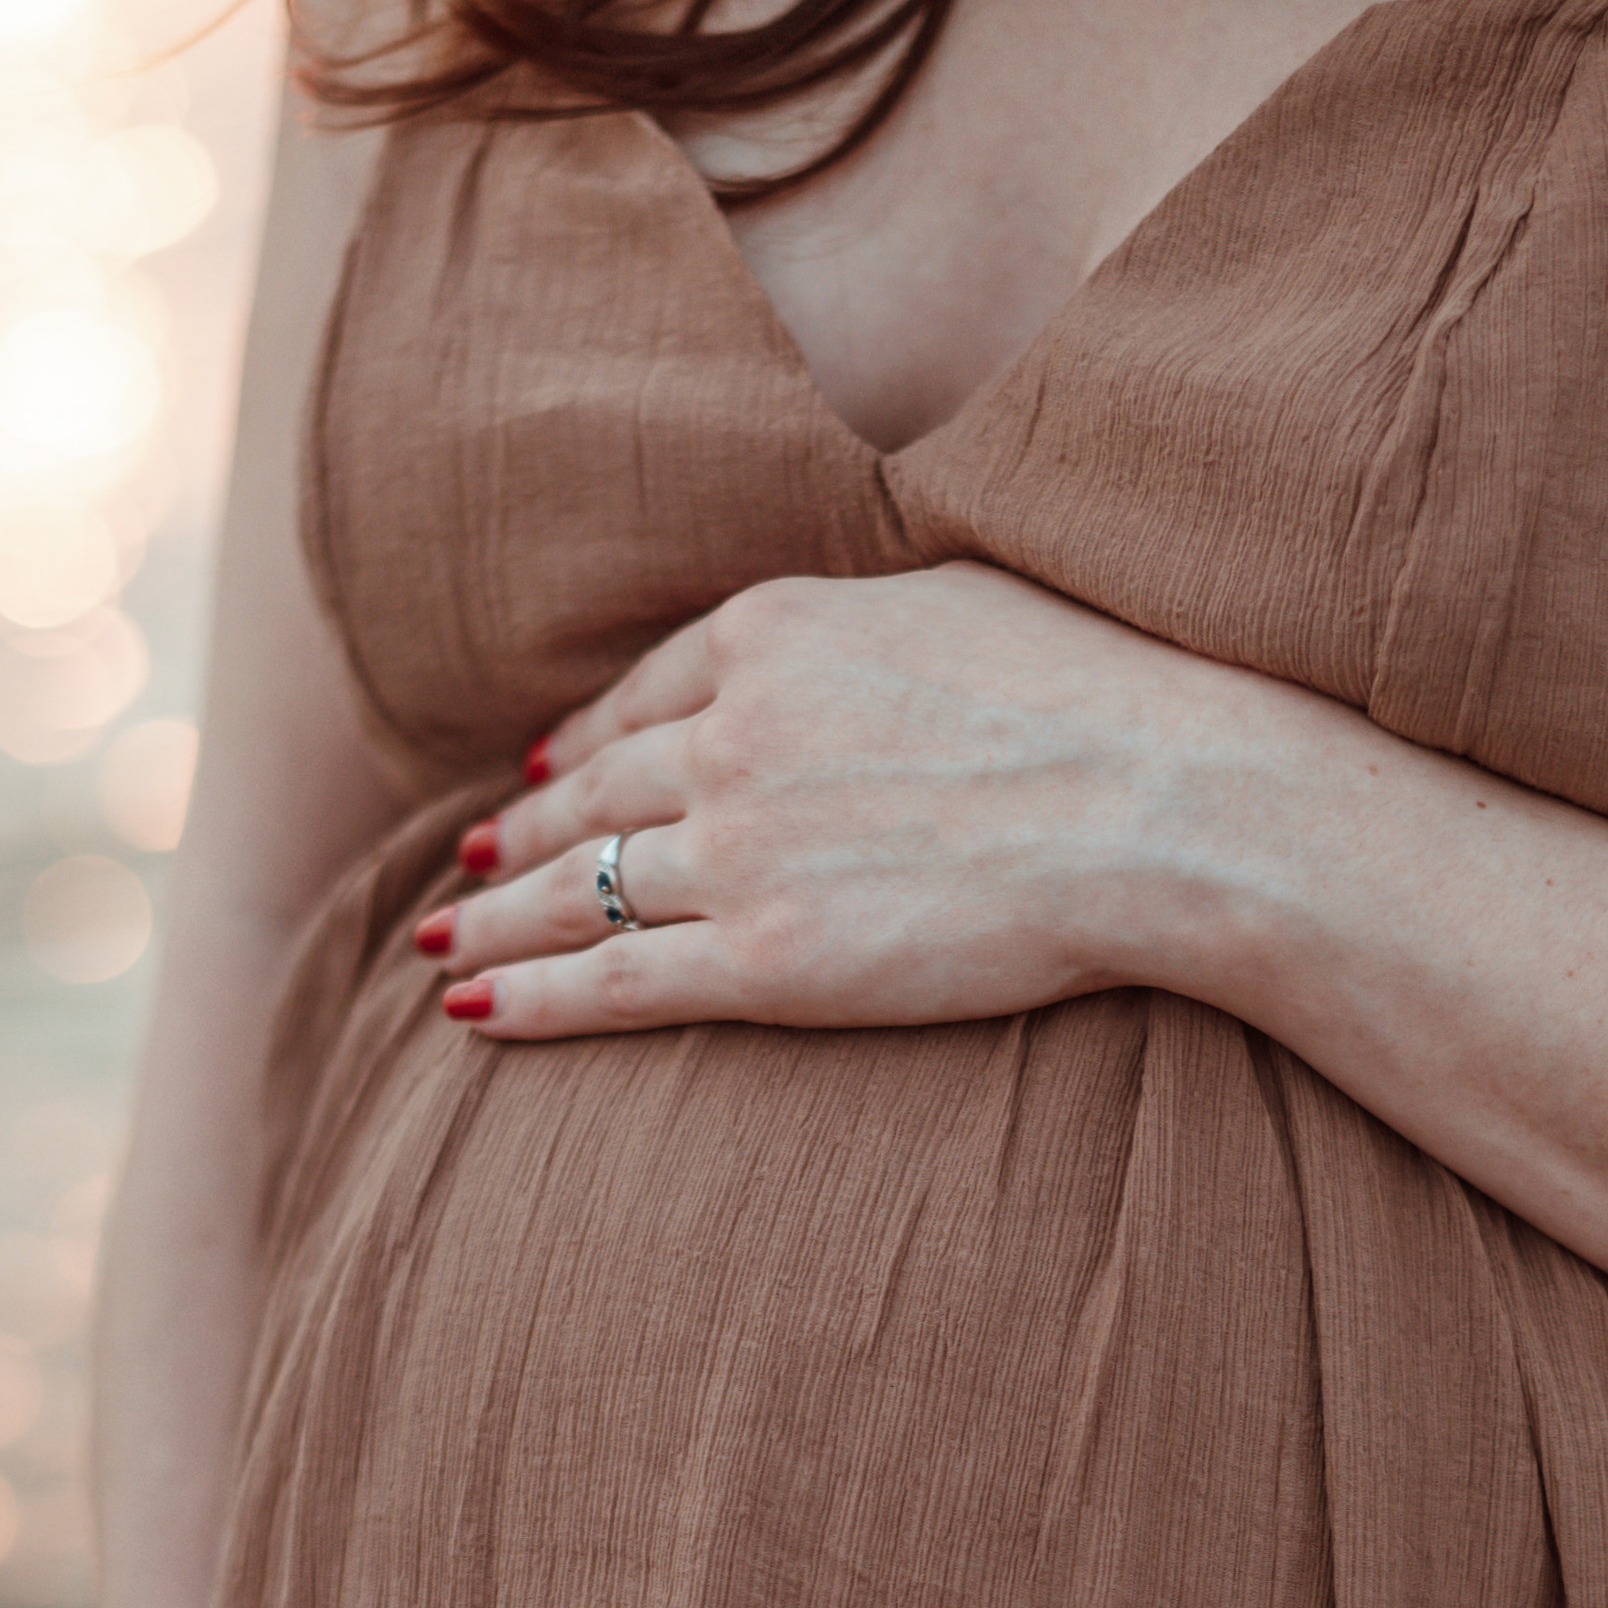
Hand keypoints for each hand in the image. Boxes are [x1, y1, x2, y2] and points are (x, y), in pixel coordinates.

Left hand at [417, 563, 1286, 1037]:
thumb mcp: (960, 597)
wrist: (1161, 804)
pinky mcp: (771, 958)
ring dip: (499, 918)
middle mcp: (733, 734)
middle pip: (592, 792)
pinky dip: (532, 997)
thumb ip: (868, 622)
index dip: (581, 738)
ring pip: (582, 888)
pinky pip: (616, 982)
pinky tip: (472, 1010)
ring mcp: (743, 848)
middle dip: (521, 832)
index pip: (643, 690)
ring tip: (446, 938)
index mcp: (776, 633)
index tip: (540, 769)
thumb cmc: (1102, 696)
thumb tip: (855, 634)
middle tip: (470, 860)